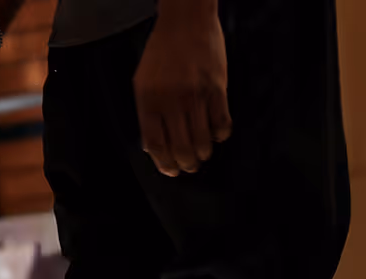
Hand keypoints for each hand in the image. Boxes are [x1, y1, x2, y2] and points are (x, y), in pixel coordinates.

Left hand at [134, 2, 232, 176]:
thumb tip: (152, 146)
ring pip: (202, 140)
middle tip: (189, 167)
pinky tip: (216, 135)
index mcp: (149, 100)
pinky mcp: (218, 88)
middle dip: (186, 165)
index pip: (156, 144)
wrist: (186, 20)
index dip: (164, 164)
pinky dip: (220, 135)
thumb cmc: (163, 50)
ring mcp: (196, 95)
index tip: (171, 171)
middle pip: (180, 148)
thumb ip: (146, 112)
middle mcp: (172, 100)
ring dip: (203, 154)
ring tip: (202, 154)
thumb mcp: (143, 80)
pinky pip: (222, 123)